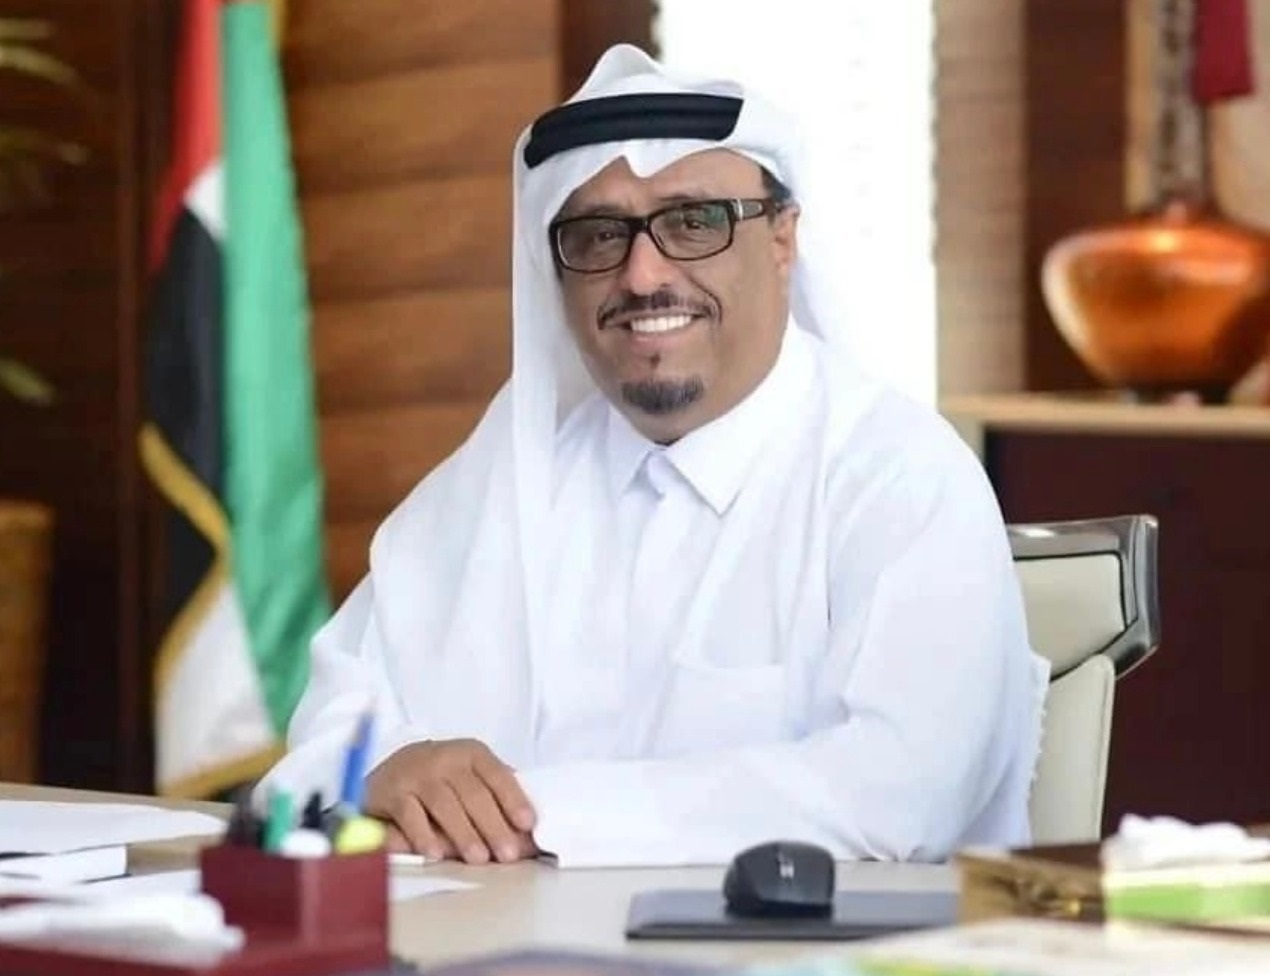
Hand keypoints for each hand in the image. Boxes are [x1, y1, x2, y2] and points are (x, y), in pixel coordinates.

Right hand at [365, 738, 537, 863]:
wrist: (390, 771)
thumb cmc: (441, 780)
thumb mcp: (470, 779)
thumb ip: (498, 800)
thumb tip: (530, 837)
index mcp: (472, 754)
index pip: (498, 775)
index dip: (514, 799)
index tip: (528, 824)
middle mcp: (445, 758)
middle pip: (474, 794)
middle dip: (494, 825)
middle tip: (509, 854)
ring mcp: (417, 773)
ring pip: (445, 804)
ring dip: (464, 833)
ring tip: (480, 858)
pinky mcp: (392, 791)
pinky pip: (411, 815)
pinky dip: (424, 835)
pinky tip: (437, 853)